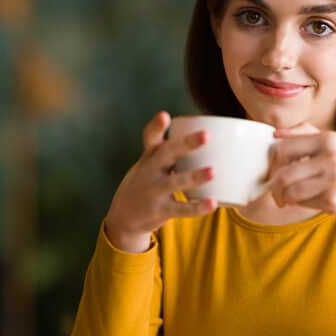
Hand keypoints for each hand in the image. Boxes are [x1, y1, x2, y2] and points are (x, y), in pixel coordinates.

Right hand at [104, 111, 217, 252]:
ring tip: (212, 171)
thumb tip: (201, 132)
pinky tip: (213, 203)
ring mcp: (154, 192)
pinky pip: (181, 209)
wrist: (123, 218)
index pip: (150, 138)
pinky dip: (197, 208)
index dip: (156, 127)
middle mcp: (149, 171)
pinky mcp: (160, 211)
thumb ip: (166, 148)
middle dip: (185, 144)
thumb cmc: (143, 184)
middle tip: (206, 135)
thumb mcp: (147, 163)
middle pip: (167, 155)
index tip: (164, 116)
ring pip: (176, 182)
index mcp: (149, 157)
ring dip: (194, 177)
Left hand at [268, 123, 335, 219]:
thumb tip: (276, 133)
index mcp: (329, 139)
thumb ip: (305, 133)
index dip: (273, 162)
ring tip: (290, 198)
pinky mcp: (334, 200)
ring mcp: (334, 179)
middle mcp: (332, 157)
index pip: (283, 148)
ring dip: (286, 198)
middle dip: (275, 186)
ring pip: (291, 192)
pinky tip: (309, 201)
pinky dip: (301, 205)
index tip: (275, 170)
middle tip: (277, 191)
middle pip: (283, 174)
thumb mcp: (335, 143)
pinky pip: (304, 204)